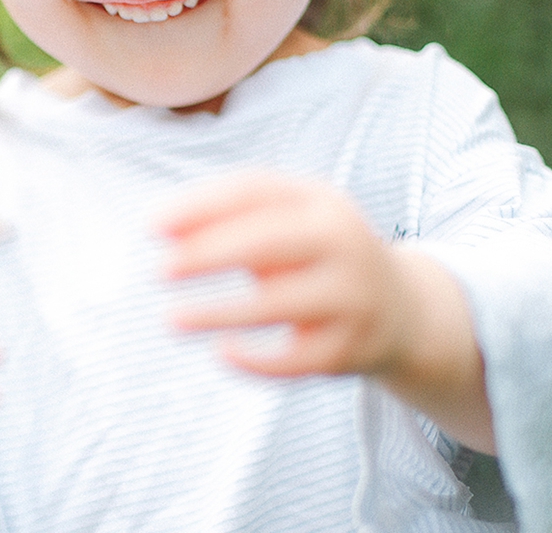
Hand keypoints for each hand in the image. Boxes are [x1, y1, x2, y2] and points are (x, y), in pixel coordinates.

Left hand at [157, 172, 411, 379]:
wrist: (400, 306)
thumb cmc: (314, 253)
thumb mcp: (286, 219)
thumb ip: (226, 215)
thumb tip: (159, 226)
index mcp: (319, 201)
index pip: (254, 191)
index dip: (199, 206)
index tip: (151, 226)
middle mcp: (343, 242)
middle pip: (267, 241)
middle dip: (207, 253)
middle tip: (158, 270)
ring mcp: (352, 296)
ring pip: (279, 304)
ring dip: (219, 313)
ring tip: (170, 319)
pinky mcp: (352, 348)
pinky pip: (297, 360)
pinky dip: (257, 360)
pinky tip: (221, 352)